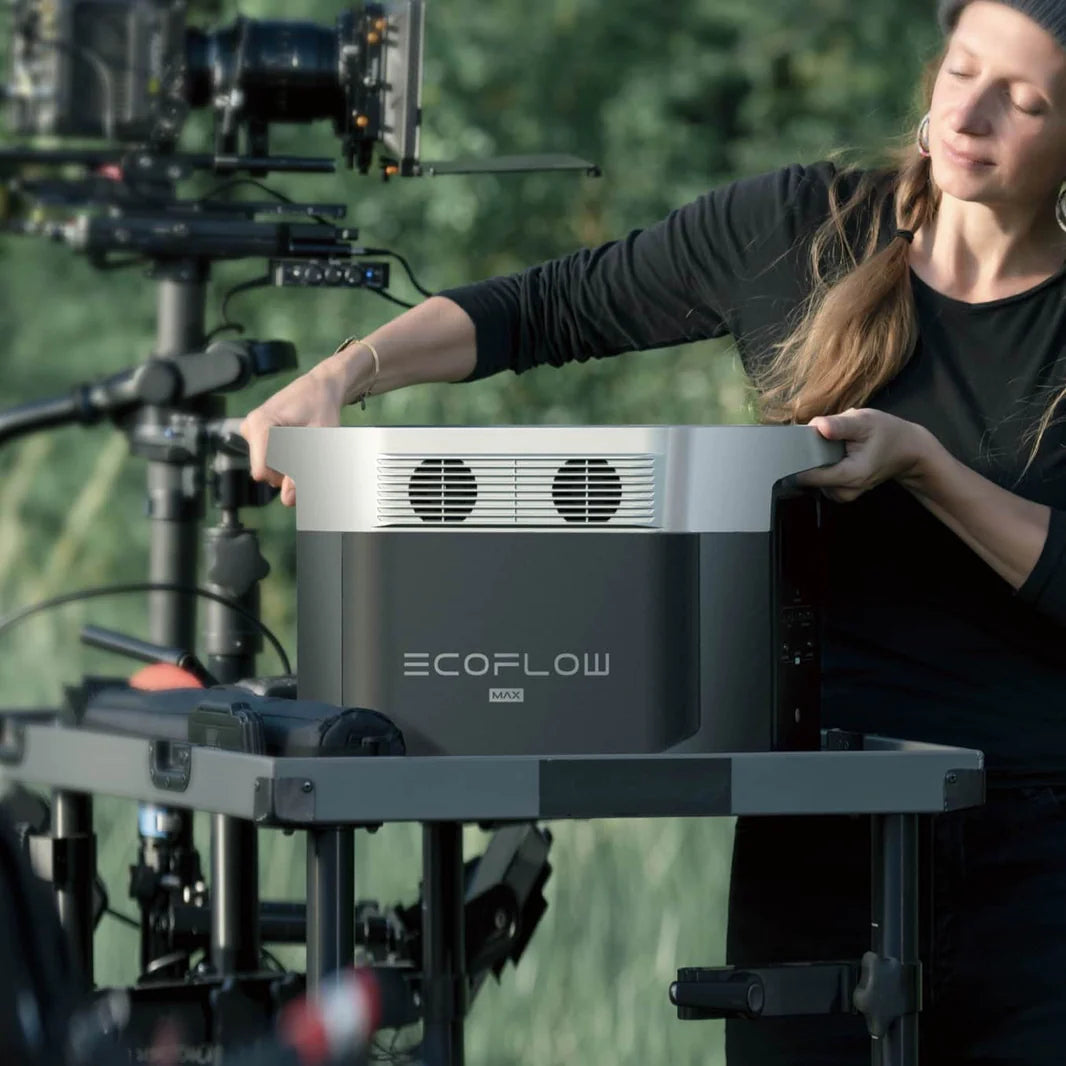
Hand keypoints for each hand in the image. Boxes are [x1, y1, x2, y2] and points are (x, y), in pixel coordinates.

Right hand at [240, 360, 347, 506]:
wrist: (319, 388)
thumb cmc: (322, 408)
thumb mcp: (321, 440)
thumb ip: (306, 470)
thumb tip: (288, 500)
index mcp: (261, 424)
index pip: (262, 471)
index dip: (286, 477)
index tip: (307, 465)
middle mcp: (250, 428)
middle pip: (266, 473)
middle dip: (290, 470)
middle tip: (311, 449)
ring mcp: (251, 432)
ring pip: (268, 469)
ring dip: (289, 466)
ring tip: (306, 443)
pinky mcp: (256, 436)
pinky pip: (269, 461)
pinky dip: (285, 460)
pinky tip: (297, 445)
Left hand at [795, 408, 935, 502]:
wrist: (907, 450)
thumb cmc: (887, 433)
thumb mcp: (865, 421)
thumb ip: (840, 425)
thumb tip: (818, 426)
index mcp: (850, 476)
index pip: (808, 476)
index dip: (796, 461)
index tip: (791, 447)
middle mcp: (844, 492)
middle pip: (807, 478)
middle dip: (808, 457)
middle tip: (821, 439)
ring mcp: (842, 495)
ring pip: (812, 480)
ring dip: (816, 462)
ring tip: (833, 446)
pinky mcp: (840, 493)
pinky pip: (819, 481)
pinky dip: (822, 467)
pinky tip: (833, 455)